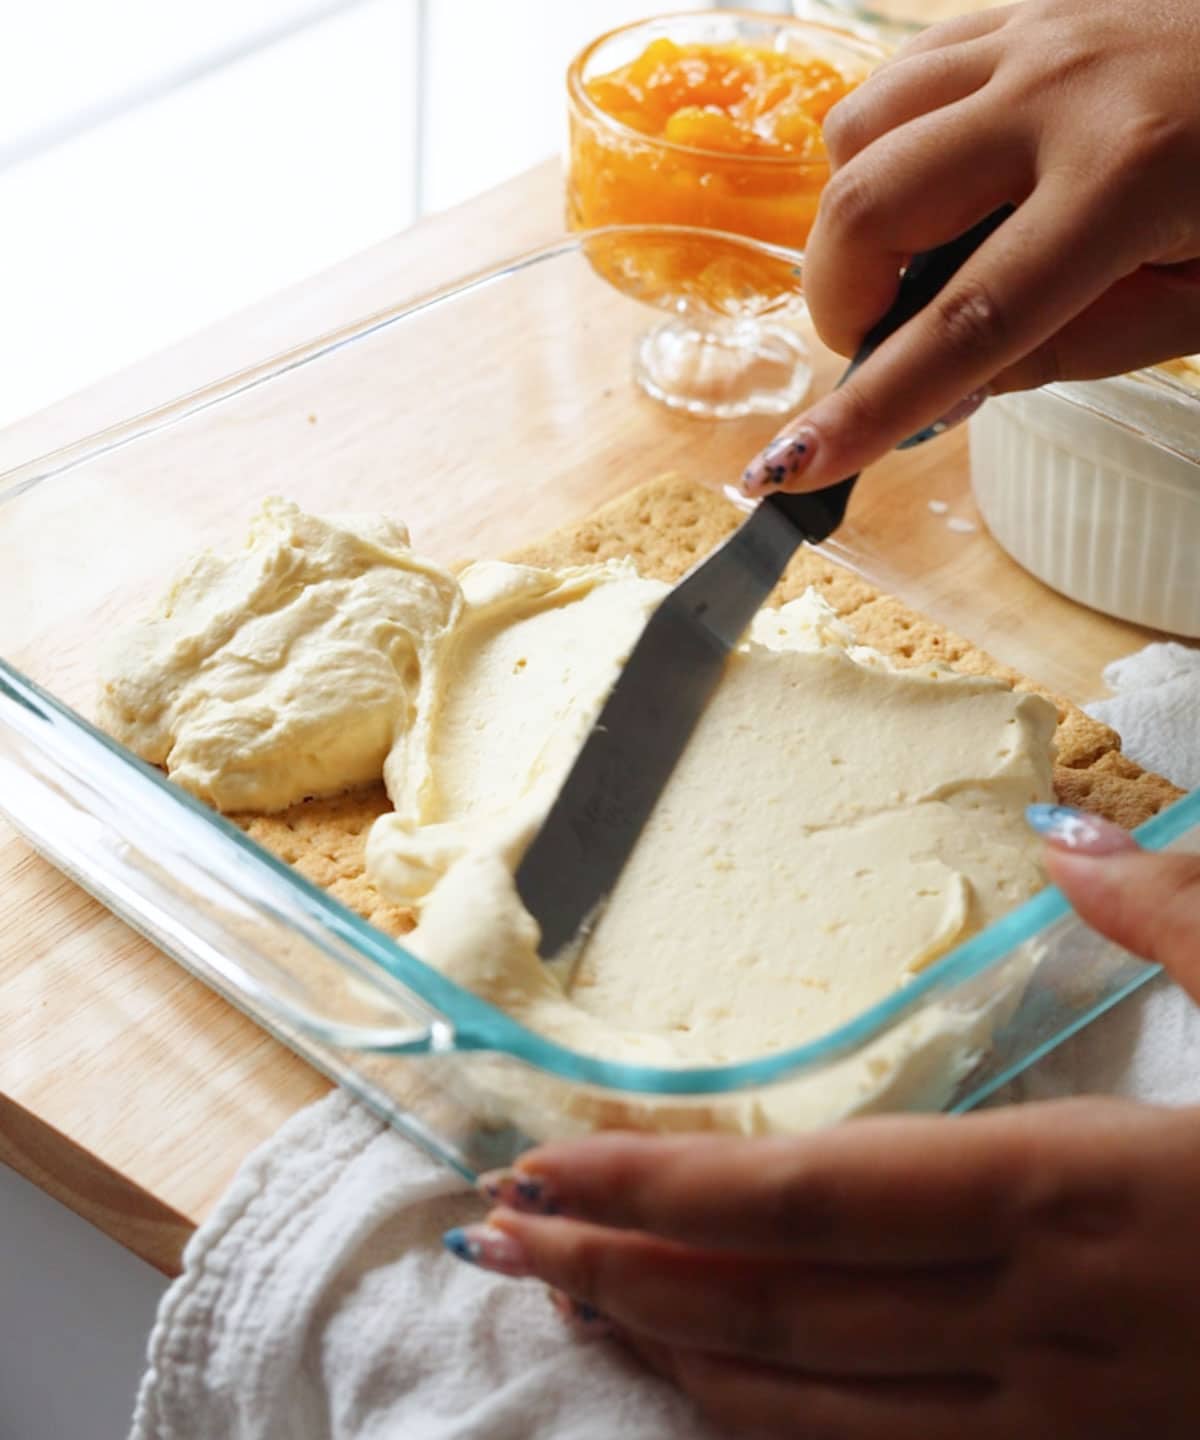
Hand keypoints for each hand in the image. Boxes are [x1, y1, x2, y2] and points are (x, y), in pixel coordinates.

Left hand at [446, 810, 1199, 1437]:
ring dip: (677, 1351)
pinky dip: (781, 1430)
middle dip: (622, 1269)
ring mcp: (1068, 1422)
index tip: (545, 1165)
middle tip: (496, 1230)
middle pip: (780, 1306)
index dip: (662, 1186)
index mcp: (1075, 1188)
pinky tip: (710, 1387)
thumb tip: (1070, 837)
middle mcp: (1043, 1319)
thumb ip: (1176, 918)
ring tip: (565, 1299)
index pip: (810, 1194)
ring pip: (819, 1408)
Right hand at [741, 0, 1199, 494]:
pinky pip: (898, 78)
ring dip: (853, 221)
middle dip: (839, 301)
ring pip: (859, 129)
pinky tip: (934, 189)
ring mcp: (1035, 33)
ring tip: (908, 262)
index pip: (970, 321)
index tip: (797, 466)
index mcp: (1130, 179)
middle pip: (870, 203)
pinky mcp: (1023, 7)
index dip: (872, 405)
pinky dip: (883, 151)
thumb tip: (947, 386)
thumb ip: (1076, 348)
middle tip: (878, 343)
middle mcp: (1061, 92)